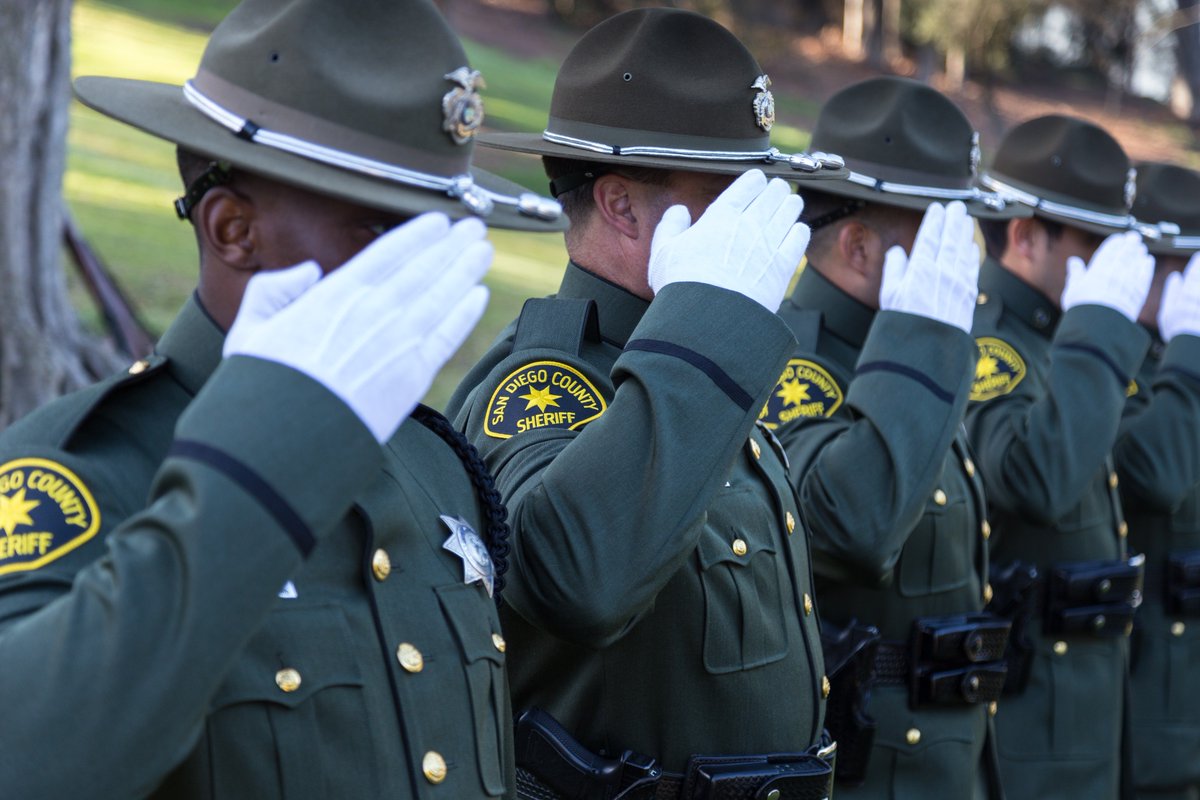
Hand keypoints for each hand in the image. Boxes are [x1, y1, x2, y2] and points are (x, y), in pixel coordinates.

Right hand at [224, 213, 491, 442]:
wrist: (289, 437)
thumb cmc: (263, 387)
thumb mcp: (251, 328)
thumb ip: (275, 290)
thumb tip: (309, 271)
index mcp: (336, 295)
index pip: (388, 253)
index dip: (418, 234)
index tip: (437, 221)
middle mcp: (375, 312)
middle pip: (424, 268)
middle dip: (451, 245)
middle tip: (474, 226)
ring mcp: (400, 343)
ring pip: (443, 296)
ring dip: (466, 270)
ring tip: (482, 249)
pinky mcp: (414, 377)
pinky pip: (448, 336)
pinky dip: (466, 313)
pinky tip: (479, 295)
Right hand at [647, 169, 809, 311]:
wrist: (708, 319)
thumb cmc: (682, 287)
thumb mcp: (662, 251)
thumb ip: (670, 226)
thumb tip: (679, 211)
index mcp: (721, 216)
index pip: (748, 184)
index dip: (755, 179)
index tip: (756, 180)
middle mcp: (749, 224)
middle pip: (774, 192)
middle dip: (776, 188)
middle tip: (776, 190)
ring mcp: (769, 244)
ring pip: (791, 209)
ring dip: (790, 204)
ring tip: (789, 204)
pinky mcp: (783, 266)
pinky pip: (800, 236)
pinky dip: (799, 230)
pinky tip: (795, 231)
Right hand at [879, 201, 979, 332]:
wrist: (927, 350)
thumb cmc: (904, 324)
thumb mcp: (889, 295)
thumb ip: (894, 269)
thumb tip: (898, 252)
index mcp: (920, 269)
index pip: (929, 237)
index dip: (934, 220)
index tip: (936, 208)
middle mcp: (942, 272)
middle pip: (950, 238)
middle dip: (954, 220)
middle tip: (956, 206)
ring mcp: (958, 283)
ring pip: (963, 250)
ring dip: (965, 233)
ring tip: (965, 219)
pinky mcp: (968, 295)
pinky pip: (972, 268)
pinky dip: (972, 254)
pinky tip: (971, 247)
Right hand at [1060, 231, 1153, 322]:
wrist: (1099, 325)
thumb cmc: (1083, 308)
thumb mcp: (1073, 288)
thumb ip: (1076, 273)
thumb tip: (1073, 261)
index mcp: (1098, 270)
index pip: (1108, 251)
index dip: (1114, 243)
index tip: (1118, 237)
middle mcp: (1115, 272)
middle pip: (1125, 254)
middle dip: (1129, 243)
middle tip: (1134, 236)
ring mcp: (1128, 282)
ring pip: (1136, 262)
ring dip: (1139, 252)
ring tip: (1140, 247)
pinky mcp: (1138, 292)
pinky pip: (1145, 275)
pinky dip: (1147, 266)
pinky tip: (1148, 260)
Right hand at [1158, 251, 1199, 341]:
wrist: (1193, 347)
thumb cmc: (1178, 331)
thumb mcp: (1167, 313)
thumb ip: (1171, 292)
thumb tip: (1175, 277)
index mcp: (1188, 294)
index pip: (1194, 273)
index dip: (1197, 263)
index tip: (1199, 255)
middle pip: (1199, 281)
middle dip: (1199, 270)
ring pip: (1199, 288)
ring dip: (1199, 281)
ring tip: (1197, 283)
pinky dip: (1198, 291)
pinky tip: (1197, 292)